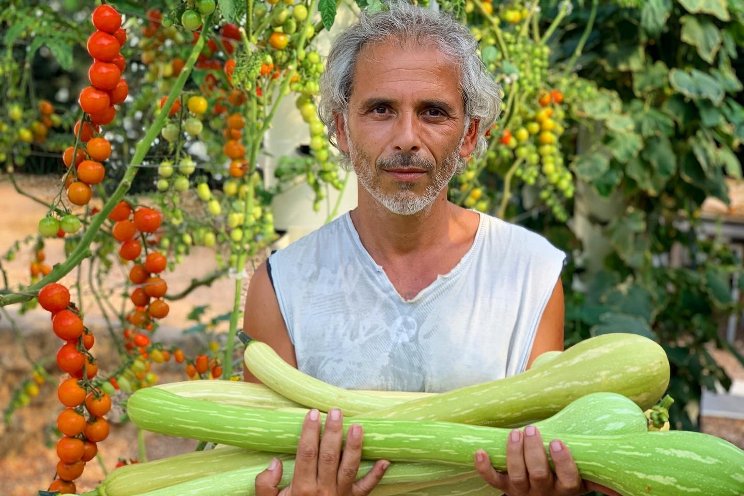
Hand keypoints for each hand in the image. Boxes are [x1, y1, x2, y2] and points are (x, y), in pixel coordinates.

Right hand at [255, 408, 389, 494]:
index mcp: (302, 488)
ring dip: (355, 447)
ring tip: (358, 427)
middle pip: (330, 456)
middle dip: (333, 432)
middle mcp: (323, 490)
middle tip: (336, 412)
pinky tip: (385, 461)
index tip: (312, 413)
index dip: (310, 432)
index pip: (307, 453)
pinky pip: (366, 488)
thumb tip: (274, 462)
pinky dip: (377, 475)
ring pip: (349, 468)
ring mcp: (340, 495)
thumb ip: (266, 485)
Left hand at [474, 426, 620, 495]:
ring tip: (515, 433)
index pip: (568, 479)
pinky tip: (479, 452)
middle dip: (533, 451)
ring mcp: (524, 492)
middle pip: (539, 474)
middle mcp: (545, 492)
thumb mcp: (585, 478)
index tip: (557, 441)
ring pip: (517, 476)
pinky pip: (493, 481)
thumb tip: (624, 464)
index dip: (562, 461)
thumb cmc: (565, 479)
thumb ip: (600, 472)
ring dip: (514, 454)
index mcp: (567, 488)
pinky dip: (484, 468)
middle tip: (532, 429)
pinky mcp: (506, 489)